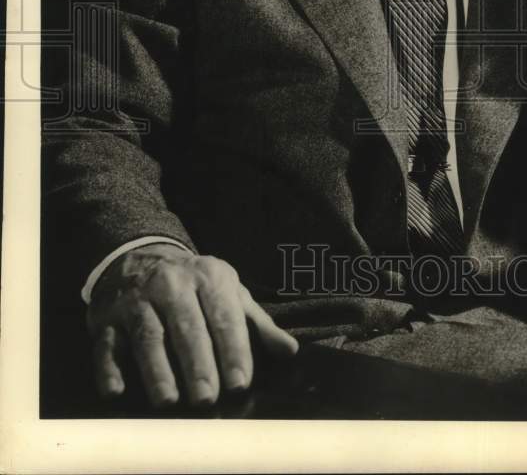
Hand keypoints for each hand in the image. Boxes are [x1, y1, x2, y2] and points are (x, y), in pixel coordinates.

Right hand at [87, 243, 297, 407]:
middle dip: (197, 364)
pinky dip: (109, 368)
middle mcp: (171, 284)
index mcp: (208, 277)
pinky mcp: (106, 318)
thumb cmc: (193, 285)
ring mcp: (136, 300)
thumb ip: (256, 323)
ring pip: (148, 336)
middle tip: (207, 399)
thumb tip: (289, 351)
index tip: (241, 382)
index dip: (233, 350)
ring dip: (157, 370)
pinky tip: (115, 391)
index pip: (223, 316)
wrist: (140, 256)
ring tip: (170, 402)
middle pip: (185, 327)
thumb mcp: (228, 292)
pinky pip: (107, 345)